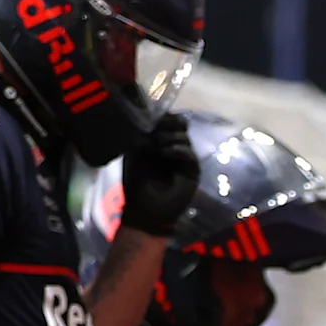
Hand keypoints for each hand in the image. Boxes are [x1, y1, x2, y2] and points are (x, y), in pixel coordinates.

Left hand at [119, 114, 199, 238]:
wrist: (146, 209)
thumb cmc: (136, 183)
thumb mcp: (134, 154)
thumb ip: (142, 135)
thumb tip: (149, 117)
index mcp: (160, 141)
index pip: (167, 121)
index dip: (162, 116)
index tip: (151, 116)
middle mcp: (173, 147)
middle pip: (180, 125)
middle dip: (168, 123)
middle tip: (156, 128)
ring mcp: (184, 158)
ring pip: (184, 137)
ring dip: (168, 138)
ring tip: (155, 146)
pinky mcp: (192, 170)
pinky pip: (188, 153)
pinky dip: (177, 149)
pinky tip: (165, 153)